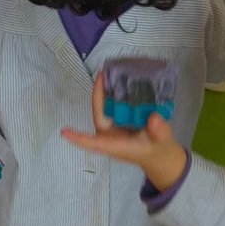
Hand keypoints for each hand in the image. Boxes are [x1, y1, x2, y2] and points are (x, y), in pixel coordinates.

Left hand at [61, 75, 188, 191]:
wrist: (160, 153)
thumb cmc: (156, 151)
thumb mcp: (161, 142)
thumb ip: (159, 132)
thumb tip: (154, 118)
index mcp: (113, 144)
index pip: (92, 142)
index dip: (78, 137)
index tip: (63, 132)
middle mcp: (109, 134)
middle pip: (99, 112)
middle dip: (98, 94)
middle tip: (102, 74)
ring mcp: (113, 126)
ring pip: (104, 106)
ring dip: (105, 91)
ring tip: (109, 72)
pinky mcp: (118, 119)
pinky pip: (113, 104)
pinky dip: (114, 93)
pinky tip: (118, 78)